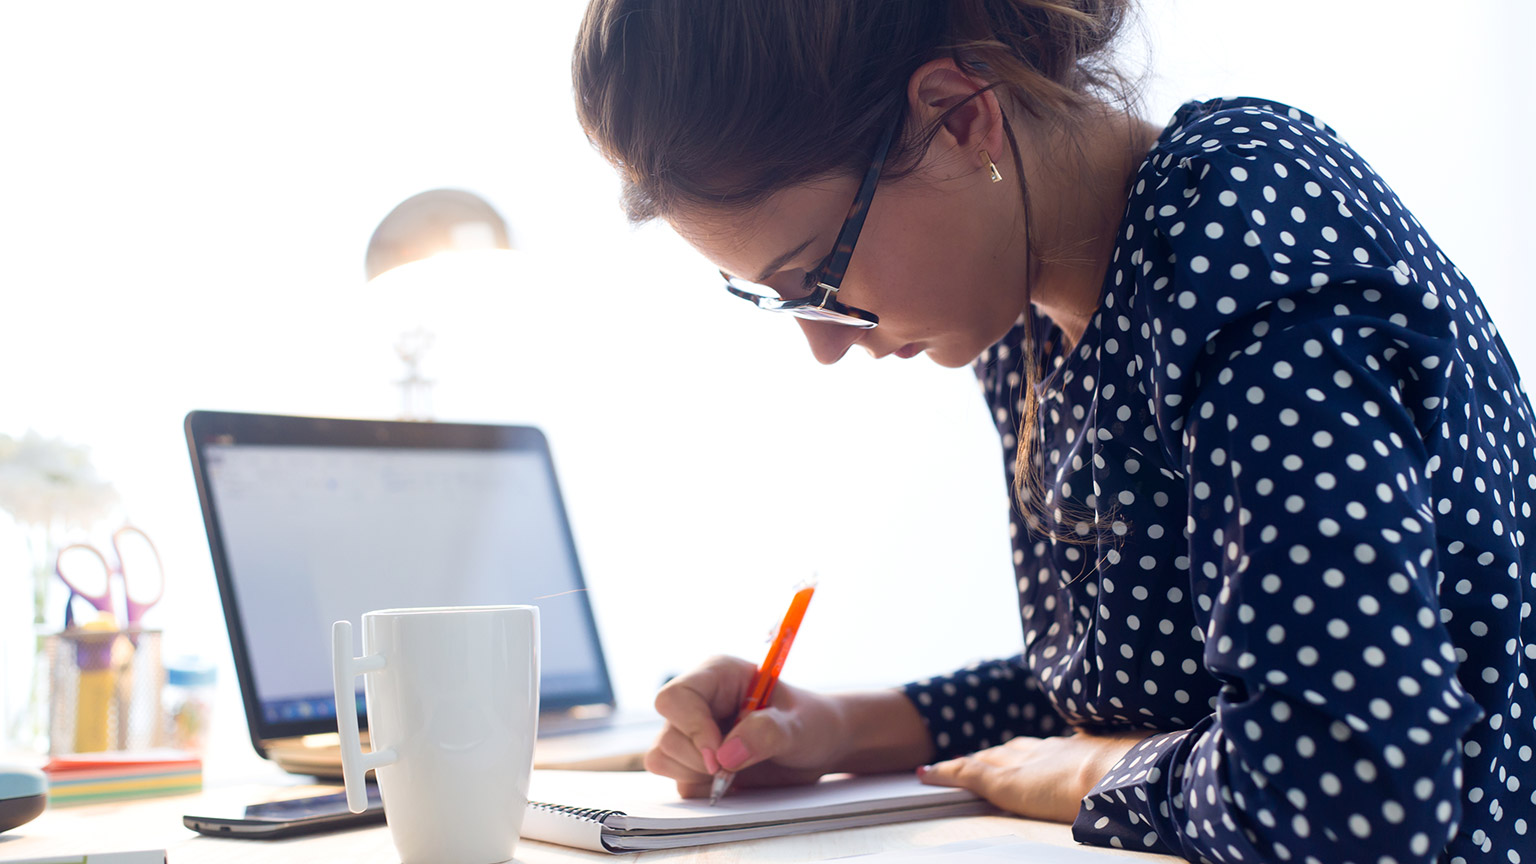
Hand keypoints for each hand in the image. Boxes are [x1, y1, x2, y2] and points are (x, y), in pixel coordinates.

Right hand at [645, 655, 845, 797]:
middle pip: (667, 734)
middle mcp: (699, 702)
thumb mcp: (800, 725)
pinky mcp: (694, 761)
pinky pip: (678, 781)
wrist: (821, 746)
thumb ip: (768, 732)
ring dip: (696, 774)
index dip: (691, 728)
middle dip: (698, 759)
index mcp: (718, 676)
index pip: (676, 697)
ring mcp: (693, 732)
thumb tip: (725, 755)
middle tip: (734, 768)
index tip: (718, 757)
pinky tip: (733, 782)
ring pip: (663, 757)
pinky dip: (702, 789)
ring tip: (736, 772)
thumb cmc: (812, 723)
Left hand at [916, 729, 1153, 822]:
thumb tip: (1150, 789)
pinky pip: (964, 774)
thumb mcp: (1134, 775)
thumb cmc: (1132, 781)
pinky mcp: (1003, 782)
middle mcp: (1045, 750)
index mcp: (1076, 749)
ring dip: (968, 761)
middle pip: (1011, 748)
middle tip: (981, 755)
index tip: (1022, 751)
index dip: (1029, 750)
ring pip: (985, 758)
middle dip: (996, 752)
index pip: (1044, 748)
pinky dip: (944, 773)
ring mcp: (1023, 764)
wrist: (1117, 777)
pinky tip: (926, 774)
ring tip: (949, 765)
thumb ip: (1129, 777)